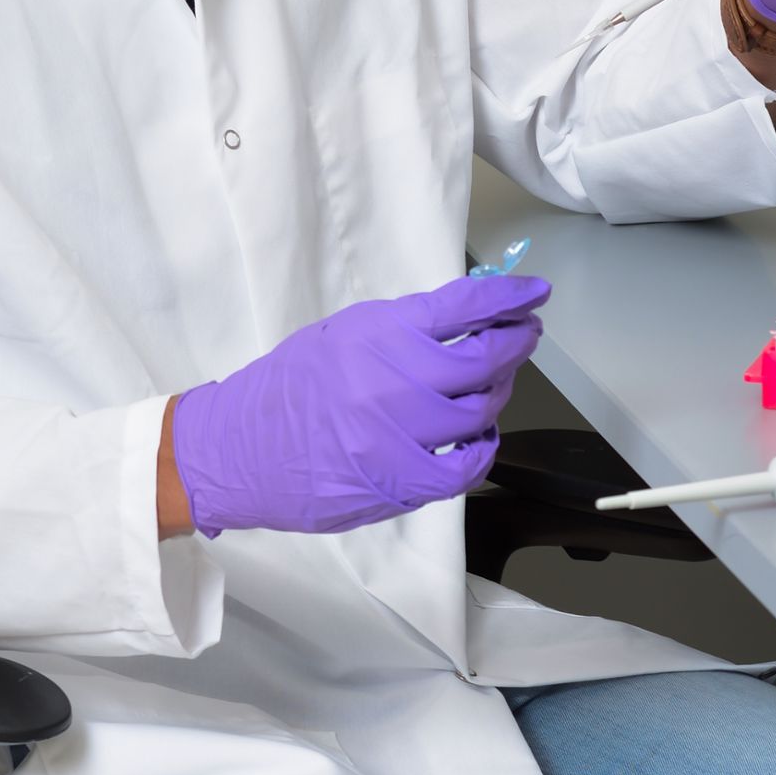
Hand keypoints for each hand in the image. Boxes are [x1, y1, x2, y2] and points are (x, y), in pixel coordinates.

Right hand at [168, 271, 550, 538]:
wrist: (241, 448)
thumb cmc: (292, 387)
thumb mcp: (343, 335)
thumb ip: (403, 328)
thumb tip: (468, 315)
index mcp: (379, 332)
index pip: (463, 305)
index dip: (509, 296)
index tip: (534, 293)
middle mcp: (394, 378)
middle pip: (486, 358)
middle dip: (517, 343)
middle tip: (525, 335)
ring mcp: (399, 433)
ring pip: (481, 410)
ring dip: (498, 394)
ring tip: (493, 386)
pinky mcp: (399, 481)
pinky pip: (466, 467)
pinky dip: (483, 450)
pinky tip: (479, 439)